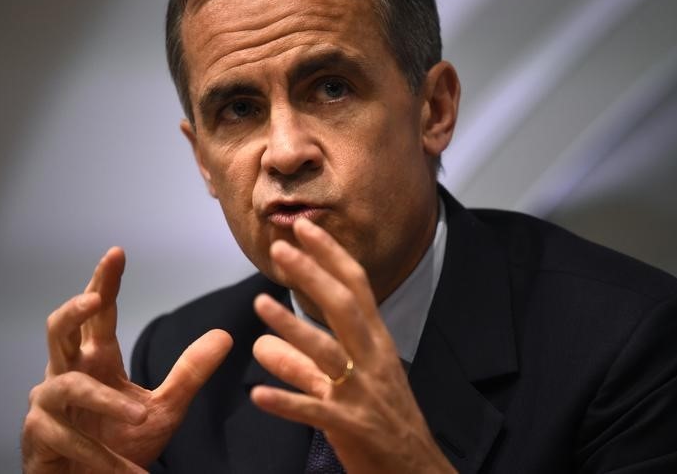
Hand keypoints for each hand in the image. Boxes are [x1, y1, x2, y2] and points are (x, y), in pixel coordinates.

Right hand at [21, 247, 232, 472]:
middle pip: (58, 329)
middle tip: (95, 299)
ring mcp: (49, 404)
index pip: (98, 315)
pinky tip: (127, 470)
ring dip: (106, 403)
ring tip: (141, 415)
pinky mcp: (40, 437)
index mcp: (96, 360)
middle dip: (74, 310)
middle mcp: (66, 374)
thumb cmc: (119, 446)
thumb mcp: (165, 408)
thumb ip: (189, 372)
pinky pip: (68, 438)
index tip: (117, 253)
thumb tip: (225, 335)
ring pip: (70, 386)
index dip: (104, 282)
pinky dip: (101, 456)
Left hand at [250, 219, 456, 473]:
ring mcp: (364, 393)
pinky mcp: (353, 427)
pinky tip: (258, 395)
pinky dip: (287, 402)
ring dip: (292, 327)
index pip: (356, 287)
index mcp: (377, 343)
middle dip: (313, 274)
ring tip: (259, 304)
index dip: (330, 255)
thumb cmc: (383, 421)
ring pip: (327, 352)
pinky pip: (316, 411)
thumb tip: (261, 344)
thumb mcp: (350, 383)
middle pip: (343, 307)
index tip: (305, 227)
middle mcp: (373, 360)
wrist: (418, 471)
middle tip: (281, 248)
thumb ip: (303, 363)